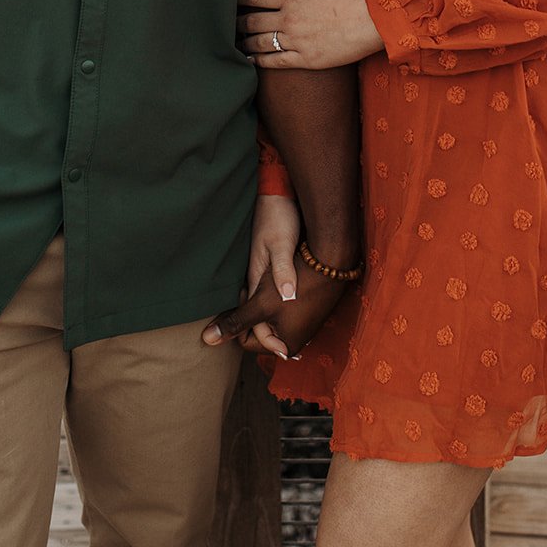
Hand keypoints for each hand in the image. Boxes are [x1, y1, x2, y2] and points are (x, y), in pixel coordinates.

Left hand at [202, 253, 349, 358]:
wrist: (331, 259)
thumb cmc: (295, 283)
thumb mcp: (260, 304)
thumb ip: (235, 323)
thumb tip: (207, 341)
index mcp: (285, 345)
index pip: (246, 340)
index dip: (240, 317)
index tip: (246, 293)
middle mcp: (298, 340)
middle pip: (259, 329)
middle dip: (252, 312)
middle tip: (254, 288)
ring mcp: (305, 324)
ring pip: (270, 317)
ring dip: (263, 304)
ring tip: (266, 283)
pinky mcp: (310, 309)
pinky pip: (282, 309)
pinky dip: (275, 298)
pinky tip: (276, 280)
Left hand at [238, 0, 381, 69]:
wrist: (375, 19)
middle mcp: (289, 19)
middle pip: (253, 20)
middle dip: (236, 21)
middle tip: (227, 22)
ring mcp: (296, 41)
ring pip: (260, 42)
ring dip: (243, 41)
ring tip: (234, 41)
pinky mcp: (306, 59)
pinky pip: (275, 61)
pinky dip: (258, 61)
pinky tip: (249, 59)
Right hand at [240, 194, 300, 355]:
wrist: (277, 194)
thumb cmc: (279, 217)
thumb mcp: (281, 244)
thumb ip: (282, 271)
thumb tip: (287, 297)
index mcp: (255, 278)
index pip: (253, 320)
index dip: (268, 339)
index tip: (286, 352)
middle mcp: (255, 279)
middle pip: (255, 317)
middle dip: (268, 336)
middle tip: (290, 352)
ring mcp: (261, 272)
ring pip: (262, 307)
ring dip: (273, 323)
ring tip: (294, 338)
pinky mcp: (269, 265)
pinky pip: (269, 294)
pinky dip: (277, 307)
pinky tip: (292, 309)